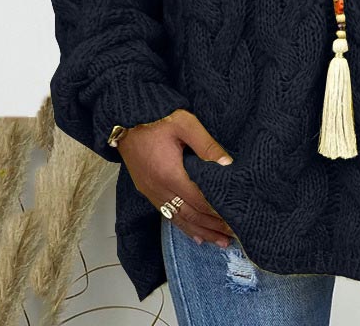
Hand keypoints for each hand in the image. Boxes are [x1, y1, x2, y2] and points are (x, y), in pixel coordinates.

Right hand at [117, 109, 235, 246]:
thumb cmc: (157, 119)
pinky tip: (194, 234)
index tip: (235, 221)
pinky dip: (183, 226)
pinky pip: (167, 214)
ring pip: (178, 218)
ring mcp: (151, 192)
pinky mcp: (147, 190)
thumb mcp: (185, 124)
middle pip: (190, 215)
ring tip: (219, 241)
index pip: (199, 201)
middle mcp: (160, 189)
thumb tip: (228, 164)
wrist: (125, 119)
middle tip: (232, 237)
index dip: (217, 214)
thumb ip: (207, 145)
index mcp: (171, 175)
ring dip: (200, 231)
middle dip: (212, 228)